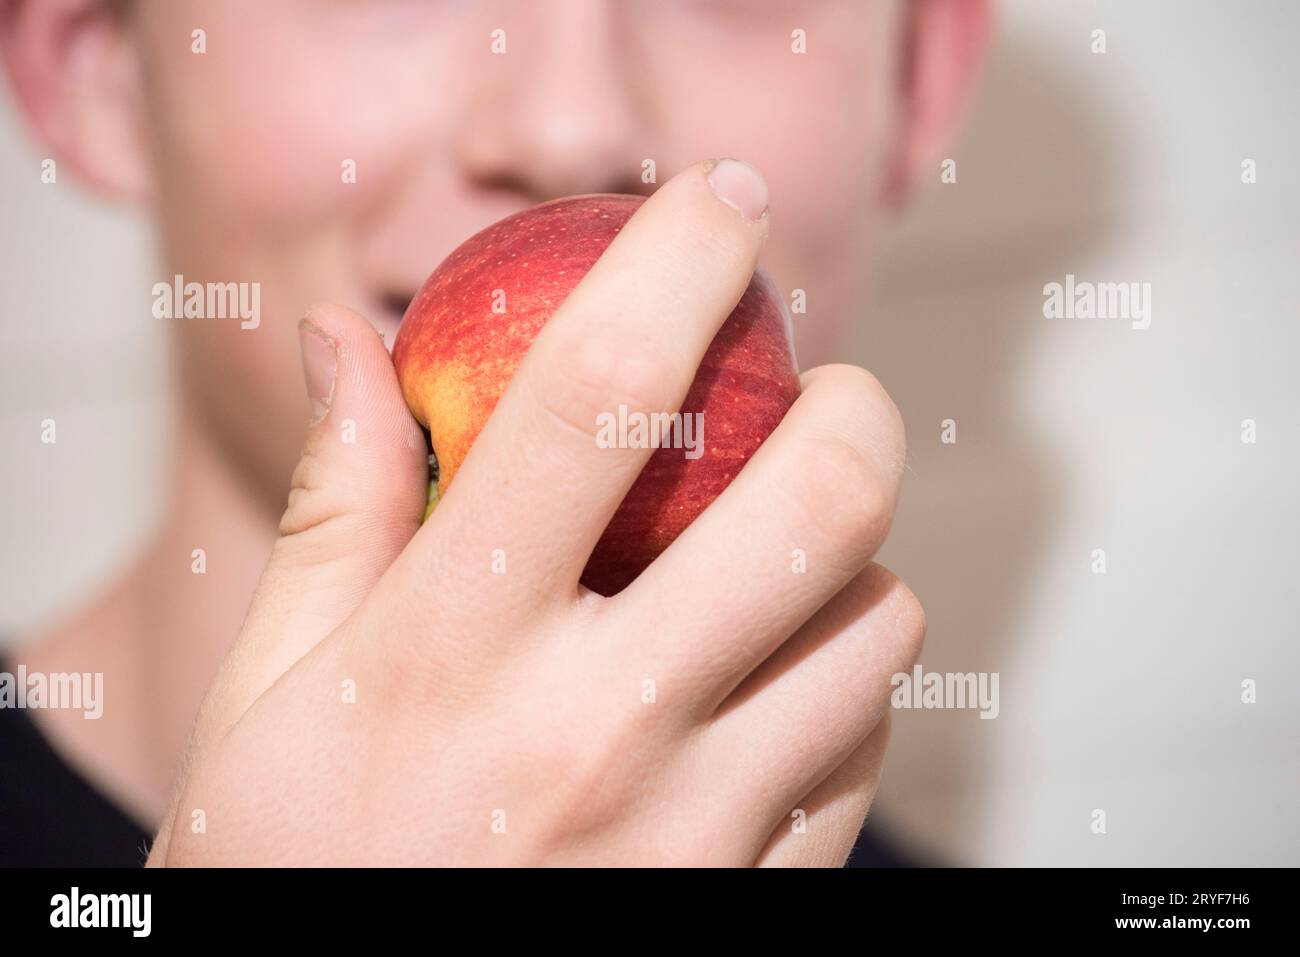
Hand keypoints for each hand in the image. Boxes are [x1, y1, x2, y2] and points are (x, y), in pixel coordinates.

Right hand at [148, 161, 923, 866]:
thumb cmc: (292, 875)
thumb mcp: (267, 694)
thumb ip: (333, 506)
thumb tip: (338, 339)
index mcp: (447, 650)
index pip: (591, 391)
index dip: (676, 256)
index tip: (719, 203)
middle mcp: (590, 733)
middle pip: (816, 499)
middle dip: (849, 405)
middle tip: (817, 391)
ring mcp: (690, 833)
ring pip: (876, 630)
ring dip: (850, 565)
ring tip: (776, 565)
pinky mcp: (750, 903)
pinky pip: (864, 755)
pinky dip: (843, 691)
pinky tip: (768, 694)